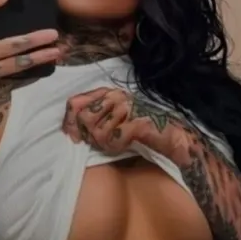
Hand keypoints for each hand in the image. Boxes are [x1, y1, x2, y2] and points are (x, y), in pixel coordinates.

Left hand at [63, 87, 186, 156]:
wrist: (171, 133)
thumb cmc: (139, 127)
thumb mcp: (112, 119)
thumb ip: (91, 117)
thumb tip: (69, 130)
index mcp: (107, 92)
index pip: (75, 103)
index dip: (69, 122)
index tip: (74, 138)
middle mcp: (115, 96)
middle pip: (84, 119)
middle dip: (91, 136)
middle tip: (106, 140)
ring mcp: (127, 107)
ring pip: (98, 133)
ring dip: (106, 143)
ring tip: (119, 141)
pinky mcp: (137, 121)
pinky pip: (114, 140)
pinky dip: (118, 147)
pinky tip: (127, 143)